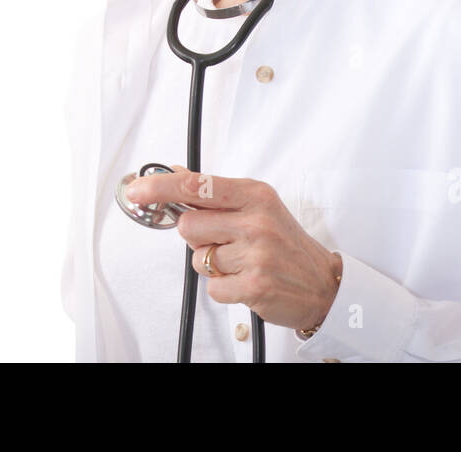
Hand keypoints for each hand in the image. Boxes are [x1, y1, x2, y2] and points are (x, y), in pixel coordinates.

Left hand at [123, 166, 342, 330]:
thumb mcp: (258, 207)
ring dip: (213, 265)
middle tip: (224, 241)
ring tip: (242, 263)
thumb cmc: (285, 244)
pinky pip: (212, 287)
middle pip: (188, 226)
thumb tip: (175, 172)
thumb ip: (215, 193)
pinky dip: (225, 289)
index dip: (161, 187)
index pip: (197, 185)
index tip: (137, 190)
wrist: (323, 284)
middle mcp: (256, 220)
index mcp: (255, 195)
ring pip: (198, 259)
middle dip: (198, 237)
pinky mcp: (254, 285)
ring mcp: (256, 253)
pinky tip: (246, 281)